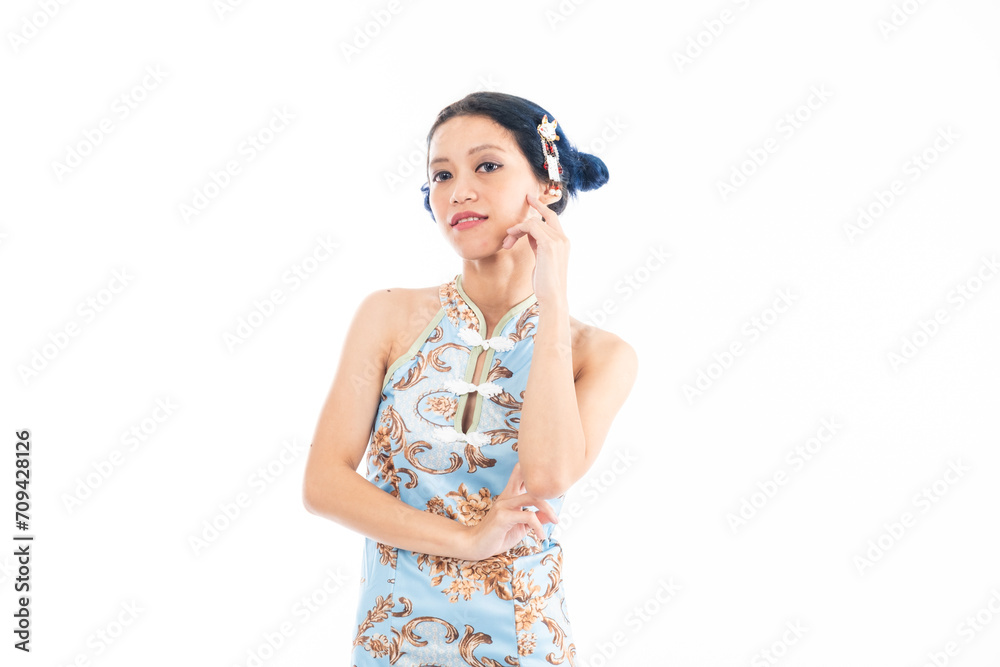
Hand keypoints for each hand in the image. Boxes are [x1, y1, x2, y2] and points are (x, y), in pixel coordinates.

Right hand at [461, 462, 558, 560]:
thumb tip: (550, 515)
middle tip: (556, 515)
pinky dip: (538, 526)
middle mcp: (507, 496)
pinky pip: (528, 516)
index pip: (521, 474)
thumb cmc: (497, 536)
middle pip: (532, 483)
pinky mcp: (503, 516)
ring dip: (548, 510)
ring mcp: (504, 504)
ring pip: (533, 497)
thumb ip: (535, 519)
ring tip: (554, 521)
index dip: (535, 472)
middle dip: (549, 495)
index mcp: (510, 495)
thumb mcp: (521, 527)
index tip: (552, 483)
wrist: (476, 545)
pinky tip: (540, 535)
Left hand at [501, 193, 569, 308]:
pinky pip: (531, 226)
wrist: (552, 297)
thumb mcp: (541, 261)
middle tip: (519, 212)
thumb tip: (528, 235)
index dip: (541, 208)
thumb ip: (538, 246)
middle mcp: (563, 239)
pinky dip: (518, 230)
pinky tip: (510, 238)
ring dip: (516, 230)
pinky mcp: (549, 244)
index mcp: (563, 242)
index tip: (530, 200)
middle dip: (532, 211)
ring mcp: (558, 240)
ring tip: (506, 243)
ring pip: (534, 222)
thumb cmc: (545, 284)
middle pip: (544, 217)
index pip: (552, 219)